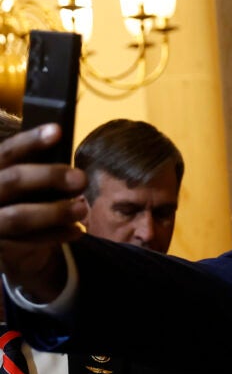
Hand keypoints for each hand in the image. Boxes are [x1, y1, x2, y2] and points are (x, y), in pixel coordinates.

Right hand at [0, 124, 86, 299]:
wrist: (4, 240)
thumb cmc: (19, 201)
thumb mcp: (23, 183)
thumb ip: (35, 171)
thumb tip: (69, 169)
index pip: (6, 152)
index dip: (30, 141)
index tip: (58, 130)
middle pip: (12, 180)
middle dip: (49, 177)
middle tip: (81, 179)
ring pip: (18, 217)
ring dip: (54, 212)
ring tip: (82, 208)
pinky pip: (27, 242)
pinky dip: (56, 235)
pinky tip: (78, 230)